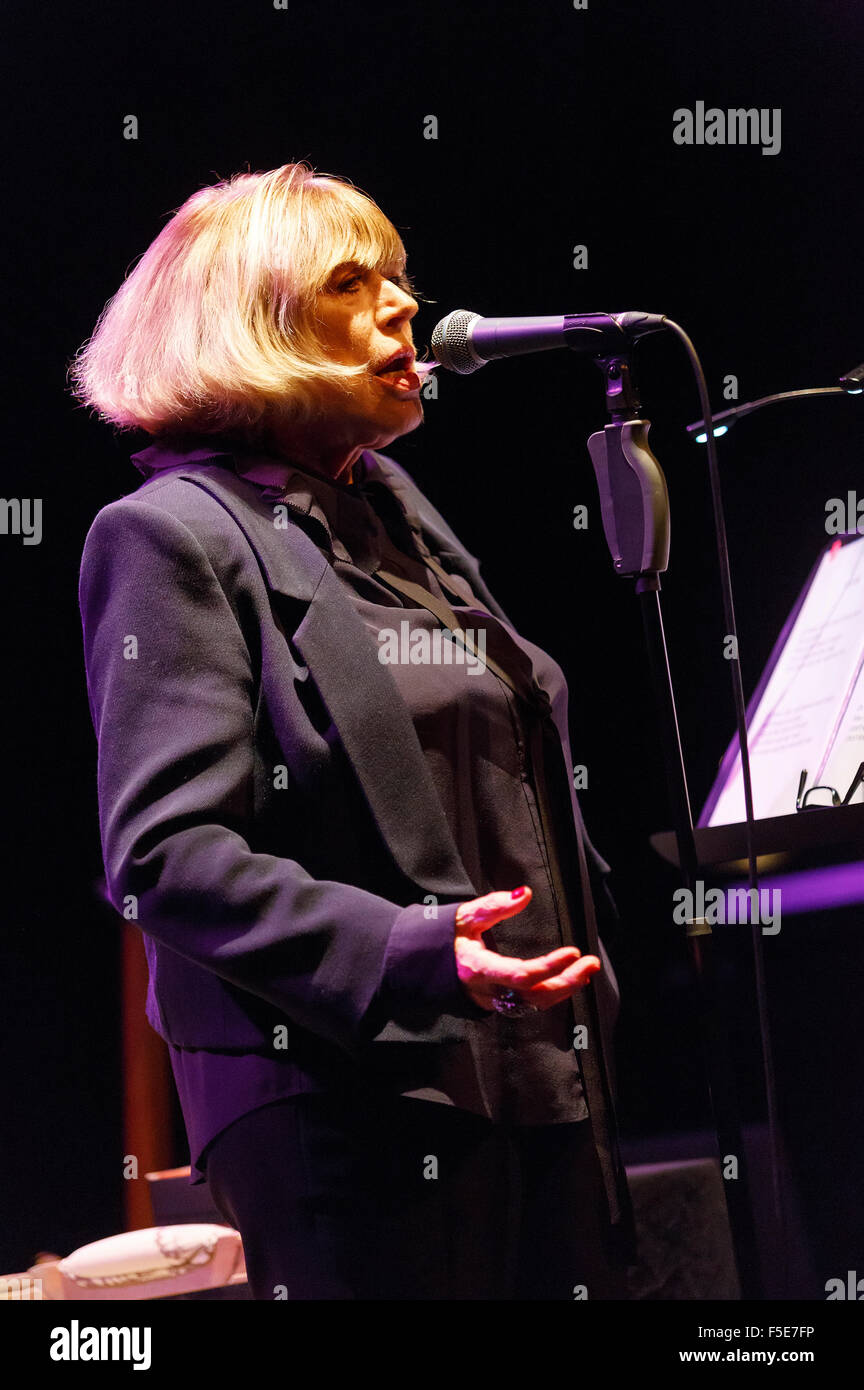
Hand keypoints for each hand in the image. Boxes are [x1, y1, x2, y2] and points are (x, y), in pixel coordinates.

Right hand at [454, 885, 600, 1011]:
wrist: (419, 967)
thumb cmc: (441, 939)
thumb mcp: (463, 917)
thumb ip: (493, 906)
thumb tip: (525, 894)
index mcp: (477, 969)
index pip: (520, 975)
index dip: (549, 967)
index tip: (573, 952)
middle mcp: (487, 992)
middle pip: (534, 996)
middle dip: (567, 982)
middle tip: (591, 963)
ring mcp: (493, 1002)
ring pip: (535, 1004)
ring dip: (565, 988)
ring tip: (587, 970)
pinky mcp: (498, 1004)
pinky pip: (529, 1003)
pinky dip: (552, 992)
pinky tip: (569, 979)